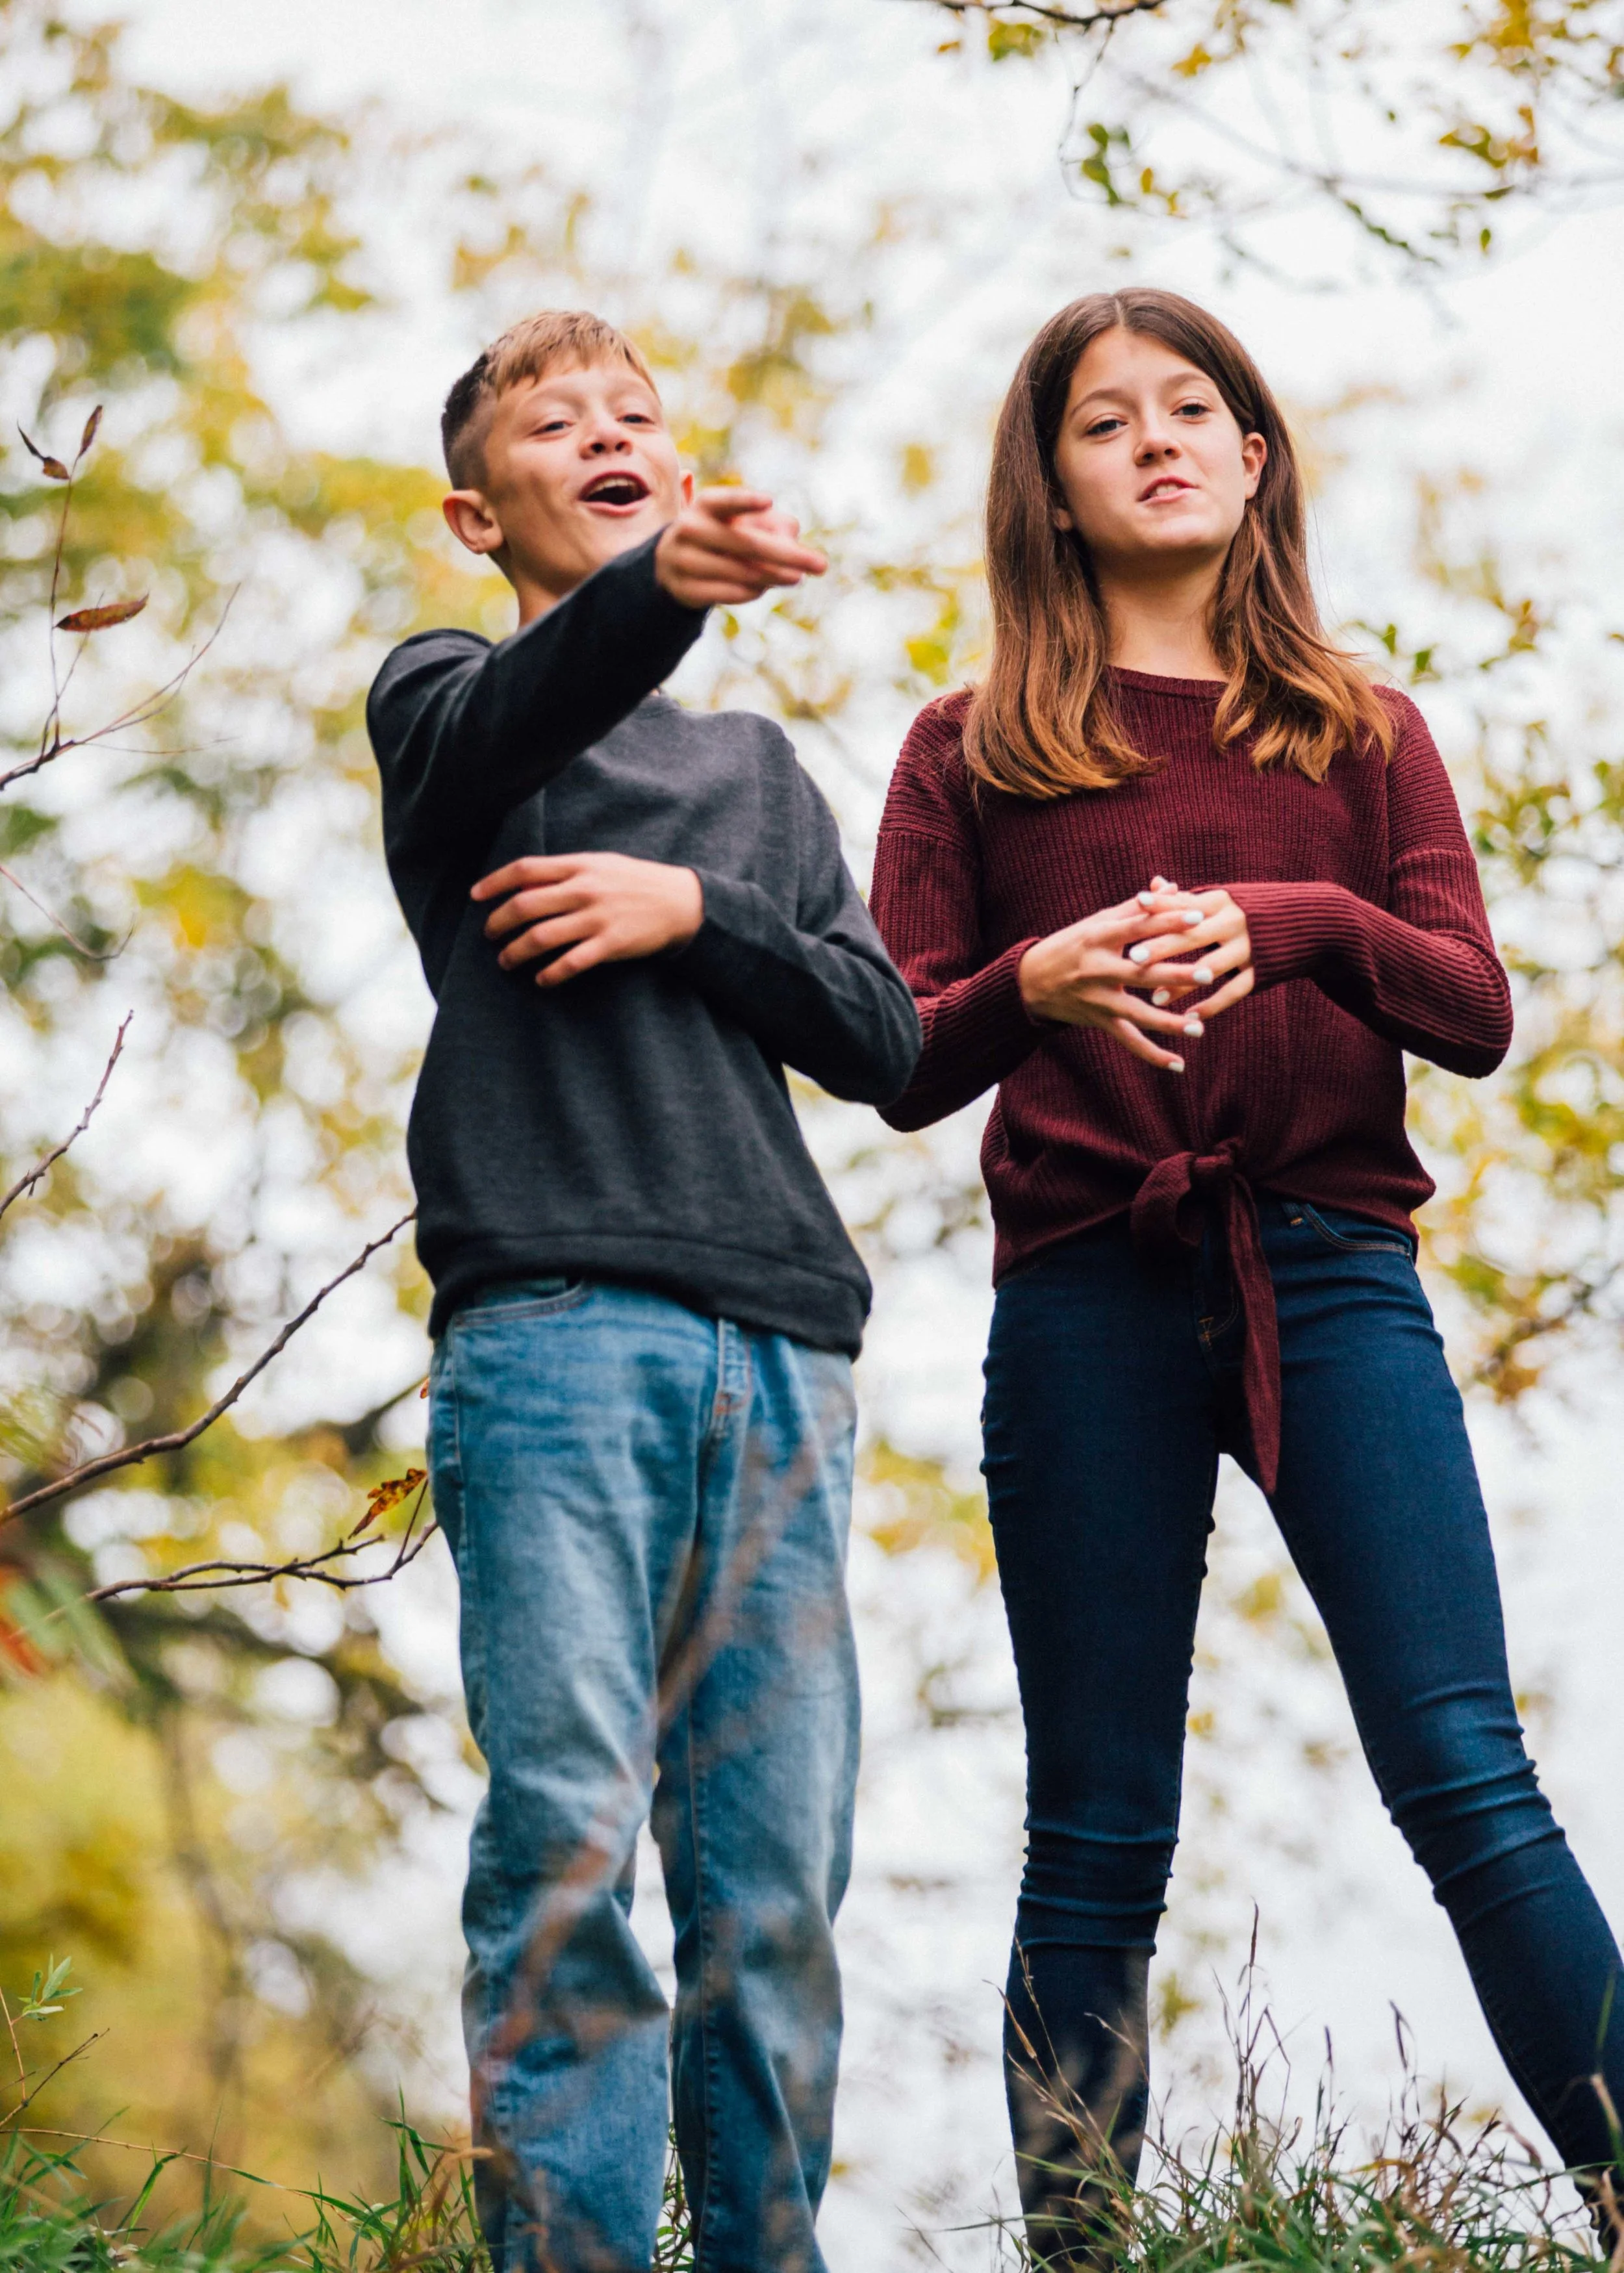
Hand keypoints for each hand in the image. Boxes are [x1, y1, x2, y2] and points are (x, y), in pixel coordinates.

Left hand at [472, 852, 703, 987]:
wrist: (682, 902)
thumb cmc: (637, 882)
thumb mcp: (602, 865)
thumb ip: (567, 872)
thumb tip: (527, 883)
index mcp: (579, 866)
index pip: (525, 869)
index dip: (495, 882)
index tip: (476, 896)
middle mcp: (584, 890)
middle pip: (525, 905)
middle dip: (498, 923)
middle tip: (489, 936)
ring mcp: (596, 918)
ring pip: (541, 937)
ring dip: (516, 952)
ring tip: (506, 962)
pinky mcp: (610, 945)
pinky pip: (570, 963)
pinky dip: (550, 974)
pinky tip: (541, 980)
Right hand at [655, 487, 826, 608]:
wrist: (675, 563)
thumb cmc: (724, 535)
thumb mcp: (745, 523)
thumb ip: (774, 525)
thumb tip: (792, 541)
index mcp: (705, 505)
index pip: (725, 501)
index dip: (746, 502)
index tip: (769, 501)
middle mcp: (690, 529)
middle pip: (748, 544)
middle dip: (788, 556)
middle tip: (821, 565)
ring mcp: (684, 561)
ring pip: (743, 573)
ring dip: (775, 577)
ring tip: (795, 577)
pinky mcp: (687, 589)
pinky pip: (732, 594)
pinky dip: (754, 591)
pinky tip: (764, 588)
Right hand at [1018, 885, 1217, 1070]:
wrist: (1030, 981)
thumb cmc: (1072, 944)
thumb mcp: (1098, 922)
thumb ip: (1136, 907)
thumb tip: (1170, 885)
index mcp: (1099, 936)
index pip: (1139, 926)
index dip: (1168, 919)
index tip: (1200, 915)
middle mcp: (1097, 969)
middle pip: (1142, 972)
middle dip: (1176, 974)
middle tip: (1209, 973)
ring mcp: (1097, 999)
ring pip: (1137, 1013)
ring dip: (1169, 1022)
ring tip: (1200, 1027)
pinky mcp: (1098, 1021)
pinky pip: (1128, 1040)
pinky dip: (1152, 1055)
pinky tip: (1178, 1064)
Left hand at [1120, 884, 1253, 1021]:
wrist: (1308, 924)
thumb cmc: (1250, 910)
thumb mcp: (1222, 901)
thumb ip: (1187, 898)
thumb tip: (1154, 882)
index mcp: (1221, 902)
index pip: (1185, 905)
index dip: (1161, 905)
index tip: (1135, 905)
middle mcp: (1235, 922)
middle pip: (1193, 935)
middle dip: (1163, 947)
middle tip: (1134, 958)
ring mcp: (1249, 948)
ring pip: (1211, 967)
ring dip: (1182, 984)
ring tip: (1154, 999)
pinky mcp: (1262, 971)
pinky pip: (1234, 991)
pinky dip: (1212, 1005)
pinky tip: (1190, 1017)